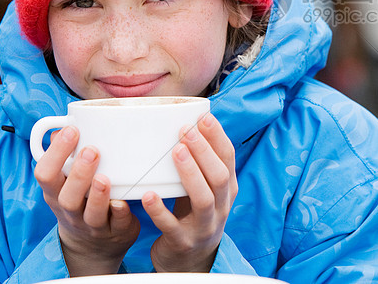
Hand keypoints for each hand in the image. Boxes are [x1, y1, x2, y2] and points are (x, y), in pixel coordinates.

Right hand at [33, 126, 139, 275]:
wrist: (93, 246)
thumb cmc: (80, 200)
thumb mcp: (65, 181)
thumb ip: (65, 155)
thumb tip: (62, 125)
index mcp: (56, 193)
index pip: (44, 174)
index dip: (55, 153)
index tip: (72, 130)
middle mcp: (71, 211)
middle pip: (67, 197)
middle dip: (78, 173)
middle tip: (91, 151)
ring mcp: (92, 224)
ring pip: (91, 214)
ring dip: (97, 196)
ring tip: (104, 178)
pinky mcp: (115, 231)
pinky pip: (117, 224)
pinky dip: (120, 213)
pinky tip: (123, 202)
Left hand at [143, 113, 237, 272]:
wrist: (188, 261)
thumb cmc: (191, 215)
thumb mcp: (203, 190)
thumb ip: (200, 165)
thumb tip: (186, 123)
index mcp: (227, 190)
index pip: (229, 158)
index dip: (218, 137)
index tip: (203, 117)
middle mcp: (221, 207)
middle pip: (219, 177)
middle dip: (204, 151)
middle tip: (185, 130)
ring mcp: (204, 227)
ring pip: (203, 199)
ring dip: (190, 173)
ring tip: (175, 152)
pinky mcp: (183, 242)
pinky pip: (172, 226)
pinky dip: (160, 209)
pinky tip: (148, 194)